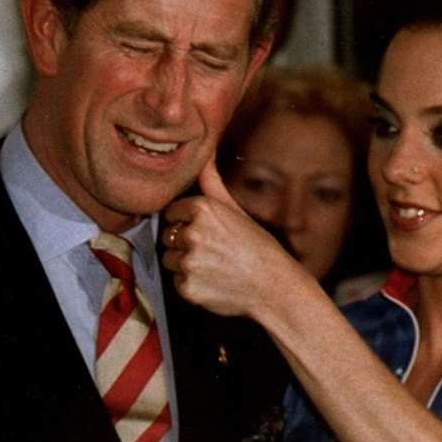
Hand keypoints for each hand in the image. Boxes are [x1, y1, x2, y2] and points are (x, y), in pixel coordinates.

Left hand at [160, 159, 306, 319]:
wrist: (274, 286)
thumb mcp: (235, 209)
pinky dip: (190, 284)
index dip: (187, 222)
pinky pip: (177, 282)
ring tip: (213, 265)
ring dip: (185, 264)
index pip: (172, 212)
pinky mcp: (187, 287)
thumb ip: (211, 182)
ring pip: (169, 260)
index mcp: (202, 209)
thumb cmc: (258, 247)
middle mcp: (192, 234)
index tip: (206, 231)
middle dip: (184, 243)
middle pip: (168, 236)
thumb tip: (204, 153)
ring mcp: (188, 262)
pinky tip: (212, 281)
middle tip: (212, 250)